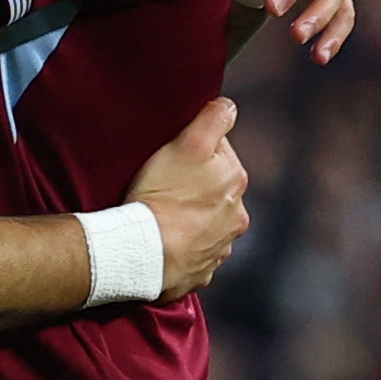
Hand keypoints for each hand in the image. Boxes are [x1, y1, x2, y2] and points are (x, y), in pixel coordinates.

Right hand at [126, 98, 248, 295]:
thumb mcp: (188, 144)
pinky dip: (182, 247)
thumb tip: (229, 107)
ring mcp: (220, 247)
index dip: (194, 150)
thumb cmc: (161, 194)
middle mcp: (236, 215)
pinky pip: (193, 253)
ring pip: (206, 224)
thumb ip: (214, 119)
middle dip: (195, 186)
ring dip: (190, 219)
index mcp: (236, 181)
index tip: (172, 156)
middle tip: (162, 185)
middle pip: (214, 190)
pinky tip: (163, 240)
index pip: (218, 153)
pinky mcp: (201, 271)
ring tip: (160, 216)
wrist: (144, 252)